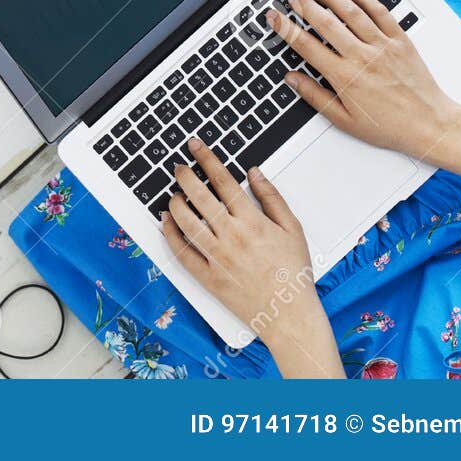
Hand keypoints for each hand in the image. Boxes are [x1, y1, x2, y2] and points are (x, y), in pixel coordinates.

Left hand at [160, 139, 327, 353]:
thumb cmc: (293, 273)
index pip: (223, 181)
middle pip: (199, 197)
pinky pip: (182, 253)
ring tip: (174, 194)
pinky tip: (167, 223)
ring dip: (175, 203)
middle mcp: (232, 236)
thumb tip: (254, 173)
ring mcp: (217, 257)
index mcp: (252, 222)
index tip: (195, 146)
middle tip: (178, 167)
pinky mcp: (208, 277)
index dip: (206, 159)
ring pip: (186, 222)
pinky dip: (170, 235)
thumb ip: (272, 198)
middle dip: (185, 176)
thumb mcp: (293, 229)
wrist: (289, 314)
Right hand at [266, 0, 460, 163]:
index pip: (305, 45)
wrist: (430, 124)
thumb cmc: (390, 126)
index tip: (274, 17)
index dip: (285, 27)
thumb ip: (315, 97)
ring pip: (351, 12)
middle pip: (325, 22)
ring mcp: (382, 46)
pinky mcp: (400, 40)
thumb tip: (292, 80)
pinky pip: (380, 11)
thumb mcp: (345, 120)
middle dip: (304, 6)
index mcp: (344, 77)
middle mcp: (362, 57)